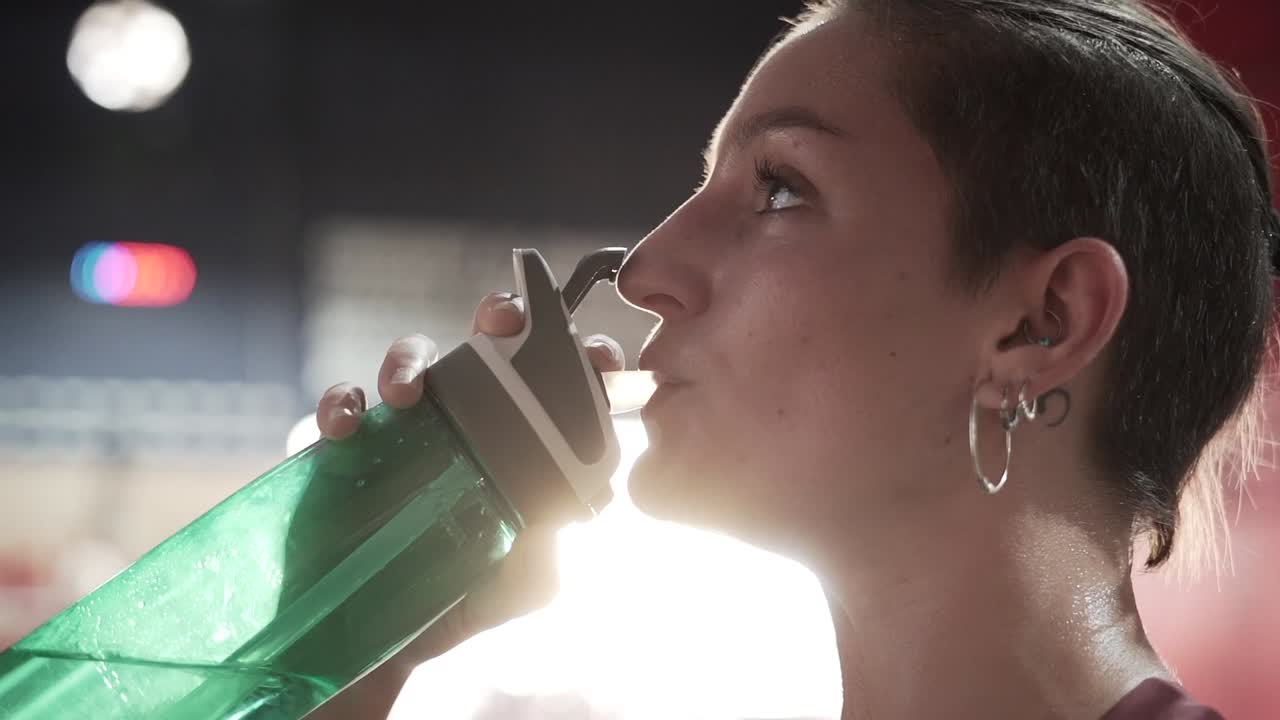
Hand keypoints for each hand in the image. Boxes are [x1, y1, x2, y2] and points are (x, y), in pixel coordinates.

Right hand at [307, 292, 623, 718]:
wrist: (374, 640)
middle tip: (501, 319)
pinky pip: (344, 403)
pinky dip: (342, 404)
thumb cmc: (458, 603)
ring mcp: (408, 429)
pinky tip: (346, 430)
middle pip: (491, 344)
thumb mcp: (521, 587)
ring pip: (415, 357)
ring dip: (410, 358)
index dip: (585, 359)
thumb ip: (550, 554)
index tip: (595, 357)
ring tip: (406, 394)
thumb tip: (564, 515)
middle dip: (503, 313)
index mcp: (521, 446)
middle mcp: (469, 423)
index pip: (563, 384)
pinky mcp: (349, 446)